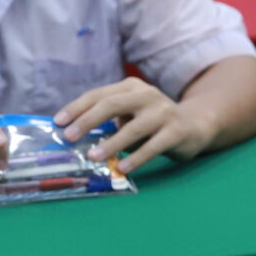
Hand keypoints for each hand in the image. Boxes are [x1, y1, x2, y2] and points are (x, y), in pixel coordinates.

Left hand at [56, 77, 216, 175]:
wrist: (196, 124)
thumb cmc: (154, 121)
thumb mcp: (130, 114)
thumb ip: (108, 120)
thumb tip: (73, 135)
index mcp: (131, 87)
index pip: (99, 94)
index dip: (77, 108)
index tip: (58, 122)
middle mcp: (147, 95)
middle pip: (113, 104)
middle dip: (88, 120)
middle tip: (69, 137)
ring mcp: (164, 112)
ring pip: (134, 128)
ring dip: (111, 143)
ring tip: (93, 156)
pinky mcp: (177, 131)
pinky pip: (153, 146)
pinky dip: (137, 157)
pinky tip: (123, 168)